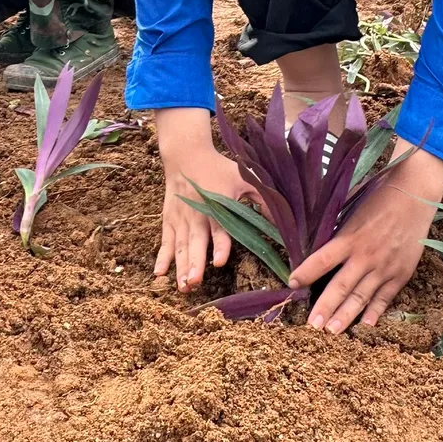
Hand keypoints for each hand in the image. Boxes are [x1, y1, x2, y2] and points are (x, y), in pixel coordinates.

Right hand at [153, 108, 251, 291]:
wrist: (186, 154)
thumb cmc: (218, 168)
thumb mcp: (244, 177)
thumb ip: (263, 199)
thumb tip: (283, 222)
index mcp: (216, 206)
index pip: (219, 228)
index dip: (219, 245)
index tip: (219, 261)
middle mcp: (196, 215)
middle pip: (195, 242)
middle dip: (194, 263)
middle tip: (194, 282)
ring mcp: (181, 219)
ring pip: (180, 246)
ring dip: (180, 266)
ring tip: (183, 286)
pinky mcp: (169, 220)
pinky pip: (165, 241)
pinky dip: (162, 257)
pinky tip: (159, 274)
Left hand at [289, 144, 442, 332]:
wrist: (416, 195)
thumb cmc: (379, 196)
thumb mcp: (352, 208)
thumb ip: (338, 229)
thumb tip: (318, 241)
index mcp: (350, 236)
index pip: (322, 259)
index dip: (305, 272)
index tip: (292, 283)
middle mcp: (366, 255)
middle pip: (340, 286)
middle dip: (325, 307)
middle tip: (311, 326)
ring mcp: (384, 267)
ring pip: (362, 297)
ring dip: (346, 316)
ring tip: (332, 332)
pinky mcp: (401, 274)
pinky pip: (385, 298)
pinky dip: (375, 312)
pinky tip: (365, 325)